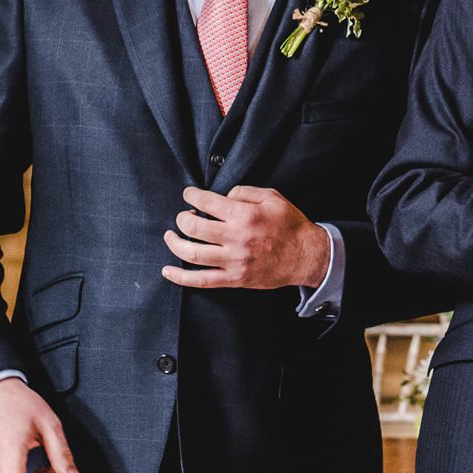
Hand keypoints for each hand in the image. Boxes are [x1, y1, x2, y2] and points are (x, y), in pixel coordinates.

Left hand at [162, 185, 329, 290]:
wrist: (305, 256)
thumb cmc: (290, 225)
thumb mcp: (272, 197)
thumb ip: (245, 192)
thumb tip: (223, 196)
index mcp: (245, 216)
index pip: (206, 203)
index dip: (191, 196)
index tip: (189, 195)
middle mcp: (236, 238)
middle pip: (193, 227)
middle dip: (182, 219)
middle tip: (183, 216)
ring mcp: (233, 261)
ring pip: (192, 253)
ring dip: (175, 243)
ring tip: (171, 236)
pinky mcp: (234, 279)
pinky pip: (201, 280)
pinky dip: (180, 277)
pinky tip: (167, 270)